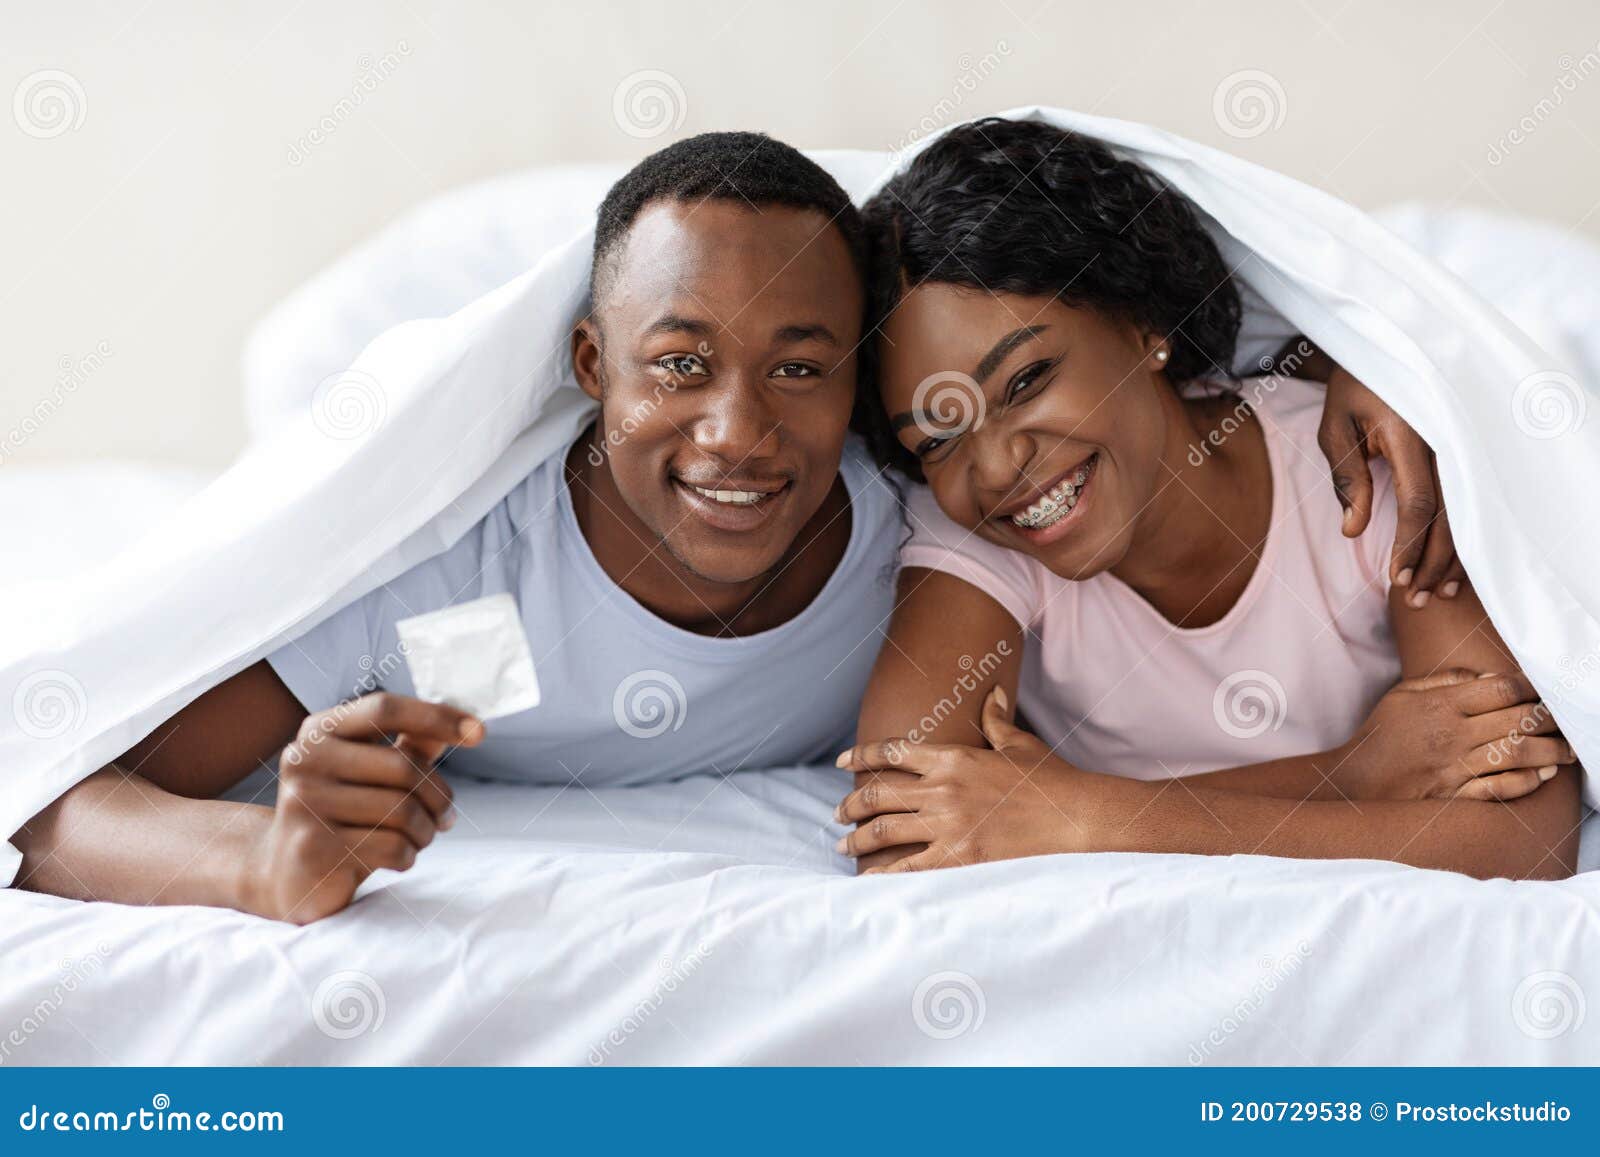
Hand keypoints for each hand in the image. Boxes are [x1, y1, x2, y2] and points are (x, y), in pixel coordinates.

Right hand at [240, 692, 482, 923]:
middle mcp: (304, 760)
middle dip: (439, 796)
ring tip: (420, 837)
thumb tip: (465, 722)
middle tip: (445, 816)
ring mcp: (304, 805)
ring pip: (403, 811)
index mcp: (319, 730)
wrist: (285, 874)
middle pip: (404, 767)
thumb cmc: (342, 814)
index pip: (384, 708)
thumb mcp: (371, 773)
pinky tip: (398, 858)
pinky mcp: (313, 848)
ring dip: (427, 831)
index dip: (436, 716)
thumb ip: (411, 745)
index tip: (480, 732)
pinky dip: (409, 856)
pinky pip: (393, 847)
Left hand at [834, 687, 1100, 872]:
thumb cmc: (1053, 783)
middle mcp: (944, 790)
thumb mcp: (1021, 746)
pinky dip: (882, 874)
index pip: (893, 752)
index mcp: (954, 759)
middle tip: (837, 813)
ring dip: (857, 838)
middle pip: (879, 794)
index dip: (861, 755)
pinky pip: (908, 868)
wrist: (1079, 820)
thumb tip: (993, 693)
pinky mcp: (959, 859)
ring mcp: (949, 825)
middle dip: (851, 803)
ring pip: (884, 830)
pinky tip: (868, 878)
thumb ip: (996, 721)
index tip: (842, 761)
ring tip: (844, 845)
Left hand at [1317, 367, 1464, 605]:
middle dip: (1434, 562)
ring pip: (1467, 512)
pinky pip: (1469, 499)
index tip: (1396, 577)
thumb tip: (1353, 531)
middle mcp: (1446, 441)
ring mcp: (1460, 446)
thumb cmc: (1354, 388)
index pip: (1418, 502)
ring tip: (1434, 592)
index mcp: (1412, 434)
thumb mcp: (1335, 427)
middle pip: (1450, 515)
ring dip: (1453, 556)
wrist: (1386, 346)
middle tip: (1413, 598)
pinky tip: (1453, 565)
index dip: (1409, 544)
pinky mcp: (1463, 451)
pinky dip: (1463, 535)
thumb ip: (1347, 478)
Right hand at [1334, 670, 1570, 801]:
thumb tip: (1488, 676)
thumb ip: (1445, 680)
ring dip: (1549, 752)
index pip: (1500, 689)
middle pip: (1517, 721)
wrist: (1353, 781)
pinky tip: (1542, 775)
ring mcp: (1453, 768)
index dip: (1530, 687)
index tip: (1544, 689)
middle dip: (1550, 720)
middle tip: (1566, 720)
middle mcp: (1451, 735)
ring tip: (1567, 751)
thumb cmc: (1381, 735)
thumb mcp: (1402, 694)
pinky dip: (1525, 782)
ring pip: (1516, 755)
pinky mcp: (1453, 796)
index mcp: (1440, 706)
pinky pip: (1498, 789)